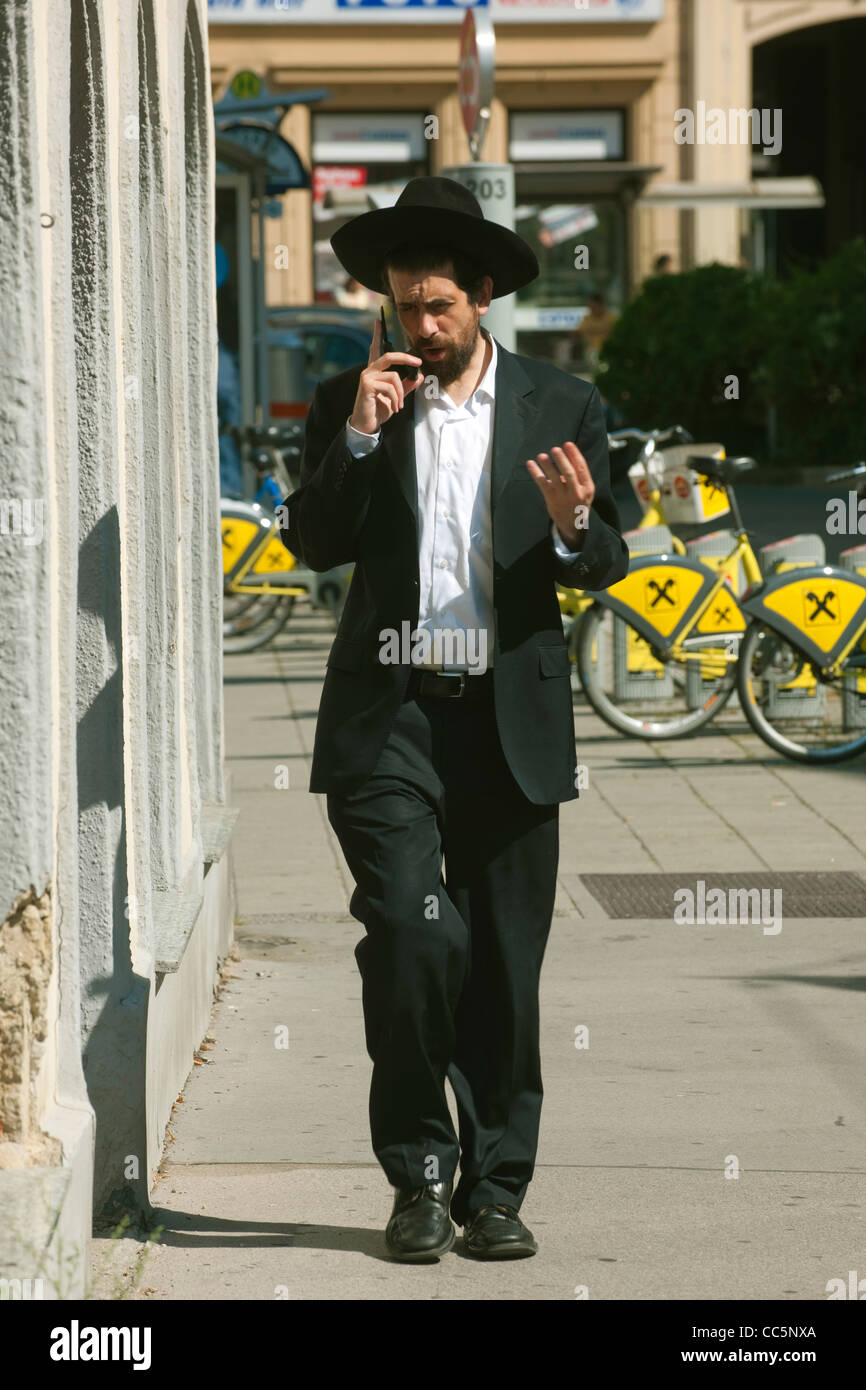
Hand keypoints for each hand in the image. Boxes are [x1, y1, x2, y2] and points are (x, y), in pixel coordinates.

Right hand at [349, 316, 422, 433]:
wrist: (367, 424)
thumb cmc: (379, 409)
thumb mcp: (397, 397)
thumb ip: (407, 386)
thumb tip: (420, 376)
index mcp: (375, 371)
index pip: (375, 349)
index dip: (377, 334)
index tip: (378, 320)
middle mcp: (369, 370)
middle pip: (389, 356)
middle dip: (406, 358)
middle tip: (418, 362)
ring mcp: (366, 376)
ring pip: (393, 377)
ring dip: (401, 393)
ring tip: (399, 406)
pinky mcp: (366, 385)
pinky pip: (389, 386)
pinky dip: (396, 398)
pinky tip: (394, 408)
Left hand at [525, 441, 594, 548]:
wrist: (573, 525)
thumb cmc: (578, 501)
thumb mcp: (585, 490)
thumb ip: (578, 475)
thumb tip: (565, 455)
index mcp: (588, 487)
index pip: (582, 468)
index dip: (574, 455)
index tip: (568, 444)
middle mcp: (577, 492)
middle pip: (569, 473)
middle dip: (562, 460)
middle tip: (555, 449)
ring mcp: (564, 497)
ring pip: (555, 479)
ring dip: (548, 466)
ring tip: (542, 456)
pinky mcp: (552, 500)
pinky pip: (543, 484)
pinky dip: (536, 473)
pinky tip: (531, 464)